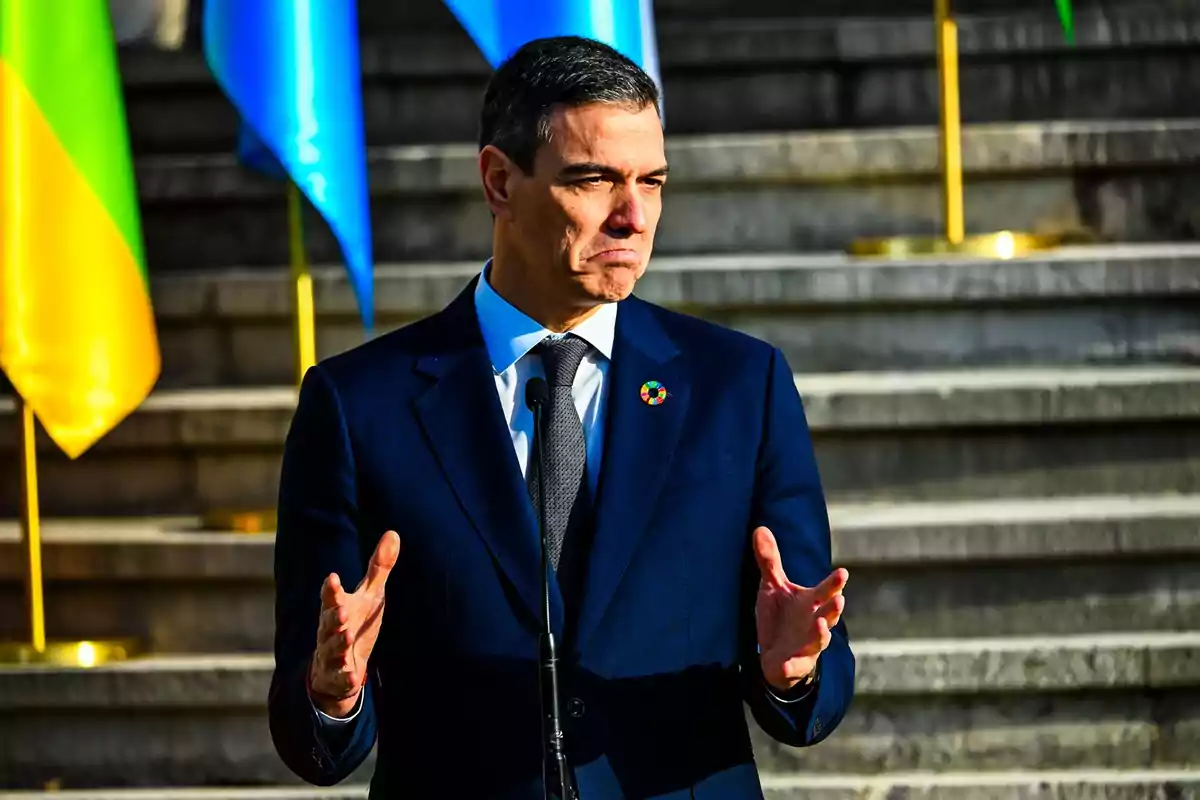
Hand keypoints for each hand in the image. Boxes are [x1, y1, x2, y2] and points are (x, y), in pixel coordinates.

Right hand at [308, 530, 400, 716]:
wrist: (337, 668)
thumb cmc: (354, 623)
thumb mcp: (369, 595)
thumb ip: (378, 568)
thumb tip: (393, 533)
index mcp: (338, 609)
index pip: (332, 597)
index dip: (332, 589)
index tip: (333, 578)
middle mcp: (331, 630)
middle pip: (329, 622)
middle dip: (334, 616)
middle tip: (341, 611)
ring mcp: (332, 654)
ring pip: (332, 649)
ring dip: (338, 643)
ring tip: (346, 637)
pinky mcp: (339, 675)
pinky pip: (342, 677)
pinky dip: (346, 676)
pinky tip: (353, 676)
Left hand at [753, 526, 847, 693]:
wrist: (775, 654)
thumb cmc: (781, 616)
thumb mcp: (773, 587)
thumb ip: (770, 561)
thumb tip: (760, 528)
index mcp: (811, 603)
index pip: (825, 591)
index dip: (834, 583)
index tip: (843, 573)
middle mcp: (814, 622)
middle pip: (828, 615)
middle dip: (833, 609)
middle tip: (840, 600)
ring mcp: (807, 645)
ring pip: (818, 640)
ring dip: (820, 634)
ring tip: (821, 627)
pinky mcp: (795, 664)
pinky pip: (794, 666)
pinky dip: (790, 667)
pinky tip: (785, 666)